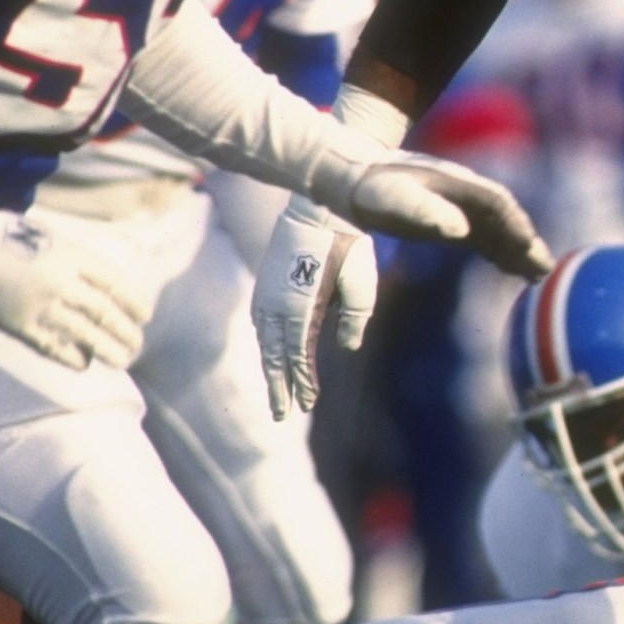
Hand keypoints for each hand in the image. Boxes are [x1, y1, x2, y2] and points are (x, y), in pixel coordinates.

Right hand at [0, 207, 150, 371]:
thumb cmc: (16, 243)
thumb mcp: (58, 244)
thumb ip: (83, 267)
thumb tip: (110, 297)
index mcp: (75, 257)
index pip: (115, 284)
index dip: (133, 303)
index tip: (145, 317)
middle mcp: (62, 281)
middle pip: (104, 311)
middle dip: (125, 331)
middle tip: (137, 345)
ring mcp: (41, 304)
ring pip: (83, 333)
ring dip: (106, 349)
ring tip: (122, 360)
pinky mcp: (20, 324)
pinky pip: (52, 346)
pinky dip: (71, 356)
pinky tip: (84, 363)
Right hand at [251, 198, 377, 418]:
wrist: (319, 209)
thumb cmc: (348, 247)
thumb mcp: (361, 284)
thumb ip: (355, 320)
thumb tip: (346, 349)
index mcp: (301, 308)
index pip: (300, 357)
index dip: (303, 383)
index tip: (308, 404)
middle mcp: (278, 306)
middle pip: (276, 357)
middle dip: (280, 387)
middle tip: (283, 414)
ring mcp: (267, 296)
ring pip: (266, 344)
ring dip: (271, 370)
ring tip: (277, 394)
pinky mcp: (265, 287)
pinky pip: (262, 325)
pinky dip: (267, 347)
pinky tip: (272, 359)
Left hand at [322, 152, 552, 280]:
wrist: (347, 176)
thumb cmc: (369, 187)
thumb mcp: (392, 197)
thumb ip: (425, 210)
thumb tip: (460, 229)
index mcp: (457, 182)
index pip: (496, 203)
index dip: (514, 224)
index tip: (528, 247)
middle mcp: (463, 192)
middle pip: (504, 217)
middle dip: (525, 241)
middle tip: (544, 268)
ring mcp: (457, 205)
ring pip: (496, 228)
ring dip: (517, 249)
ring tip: (536, 275)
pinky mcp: (446, 220)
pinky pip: (481, 236)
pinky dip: (499, 252)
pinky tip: (508, 269)